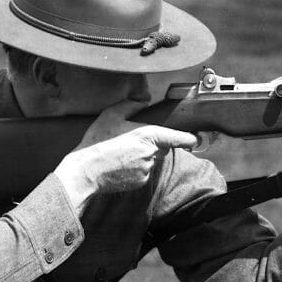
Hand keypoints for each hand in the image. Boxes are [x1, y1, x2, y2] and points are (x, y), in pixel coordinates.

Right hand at [54, 100, 197, 206]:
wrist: (85, 172)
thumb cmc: (97, 143)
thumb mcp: (110, 116)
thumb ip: (129, 105)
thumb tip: (142, 99)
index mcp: (148, 135)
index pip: (177, 138)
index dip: (188, 138)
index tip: (196, 138)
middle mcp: (151, 154)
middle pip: (162, 148)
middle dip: (153, 144)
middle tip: (130, 142)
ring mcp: (147, 169)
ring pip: (152, 160)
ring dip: (142, 156)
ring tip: (120, 153)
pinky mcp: (141, 182)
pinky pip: (144, 172)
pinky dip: (136, 169)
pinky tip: (120, 165)